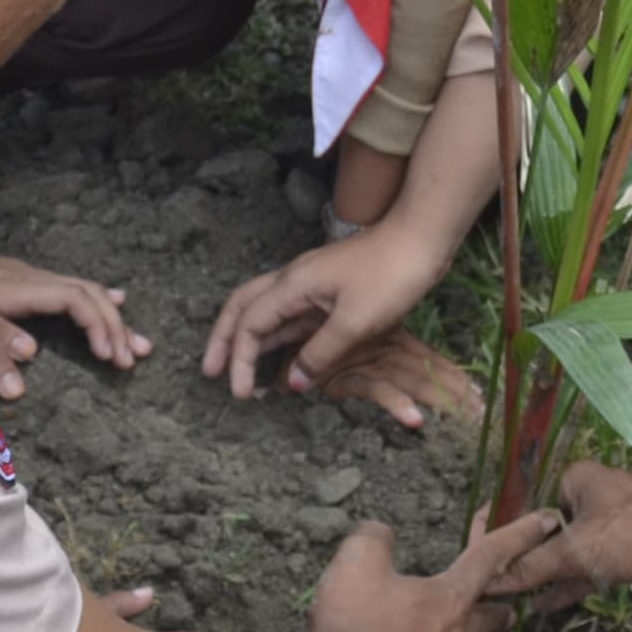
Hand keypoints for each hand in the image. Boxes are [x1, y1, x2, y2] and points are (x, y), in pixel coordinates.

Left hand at [0, 248, 149, 399]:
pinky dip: (99, 299)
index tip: (108, 355)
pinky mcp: (21, 282)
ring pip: (84, 291)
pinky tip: (117, 301)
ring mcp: (27, 277)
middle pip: (88, 293)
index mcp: (18, 287)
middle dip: (115, 325)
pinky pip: (70, 288)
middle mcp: (30, 278)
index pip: (74, 298)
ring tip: (138, 343)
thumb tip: (21, 387)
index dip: (97, 324)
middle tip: (132, 359)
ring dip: (112, 317)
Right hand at [198, 231, 473, 427]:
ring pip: (265, 310)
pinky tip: (278, 356)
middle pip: (243, 307)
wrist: (422, 238)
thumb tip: (293, 383)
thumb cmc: (391, 275)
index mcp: (293, 285)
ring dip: (248, 338)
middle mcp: (294, 281)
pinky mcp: (329, 290)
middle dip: (223, 339)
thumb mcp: (356, 321)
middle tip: (209, 371)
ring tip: (235, 368)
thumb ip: (320, 354)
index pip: (249, 324)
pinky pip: (292, 315)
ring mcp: (311, 284)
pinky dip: (277, 336)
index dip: (238, 359)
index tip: (239, 393)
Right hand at [307, 508, 561, 631]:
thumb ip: (377, 538)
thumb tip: (383, 536)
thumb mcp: (358, 559)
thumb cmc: (351, 625)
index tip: (550, 520)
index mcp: (448, 601)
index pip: (491, 556)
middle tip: (502, 608)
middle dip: (497, 610)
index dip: (521, 533)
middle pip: (488, 619)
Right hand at [503, 456, 631, 607]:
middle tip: (489, 587)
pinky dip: (567, 587)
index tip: (477, 560)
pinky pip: (586, 571)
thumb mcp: (578, 550)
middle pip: (543, 534)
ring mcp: (606, 529)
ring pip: (565, 556)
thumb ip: (533, 567)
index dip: (501, 535)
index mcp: (573, 481)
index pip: (524, 507)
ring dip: (543, 578)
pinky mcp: (622, 555)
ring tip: (508, 603)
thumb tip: (492, 582)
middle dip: (522, 561)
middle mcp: (587, 500)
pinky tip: (542, 607)